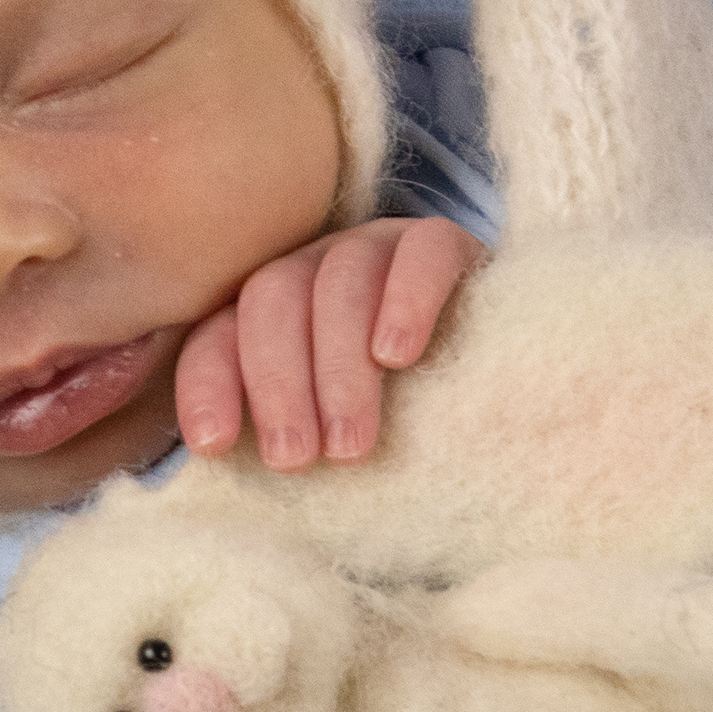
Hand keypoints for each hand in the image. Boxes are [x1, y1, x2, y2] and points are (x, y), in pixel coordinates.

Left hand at [174, 217, 484, 468]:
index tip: (214, 446)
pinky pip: (421, 253)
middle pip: (272, 299)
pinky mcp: (445, 242)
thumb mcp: (326, 433)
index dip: (208, 385)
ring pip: (340, 283)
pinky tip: (398, 355)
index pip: (218, 335)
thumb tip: (216, 469)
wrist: (503, 378)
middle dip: (278, 384)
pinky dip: (406, 300)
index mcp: (270, 313)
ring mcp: (377, 247)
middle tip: (295, 459)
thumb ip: (284, 438)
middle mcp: (314, 269)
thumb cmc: (397, 424)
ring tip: (350, 445)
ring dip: (338, 368)